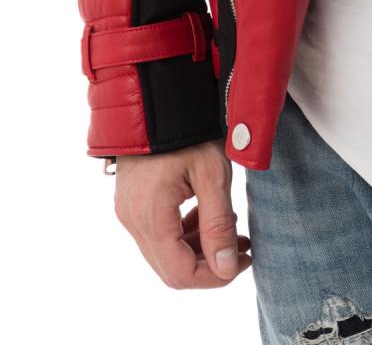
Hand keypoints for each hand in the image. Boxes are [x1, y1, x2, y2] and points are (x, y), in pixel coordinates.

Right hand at [114, 138, 252, 287]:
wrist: (158, 94)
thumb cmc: (189, 129)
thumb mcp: (212, 173)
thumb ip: (218, 224)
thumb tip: (227, 269)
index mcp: (150, 216)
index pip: (180, 274)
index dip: (214, 277)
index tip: (243, 261)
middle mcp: (132, 220)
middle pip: (170, 268)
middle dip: (209, 264)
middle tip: (242, 248)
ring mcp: (128, 211)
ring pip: (164, 253)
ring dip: (198, 249)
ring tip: (232, 230)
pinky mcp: (131, 202)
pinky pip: (157, 233)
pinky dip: (183, 234)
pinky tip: (207, 216)